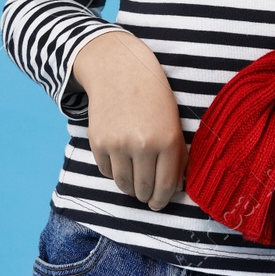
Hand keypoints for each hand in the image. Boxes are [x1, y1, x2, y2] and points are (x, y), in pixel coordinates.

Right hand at [72, 30, 187, 210]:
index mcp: (167, 140)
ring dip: (130, 188)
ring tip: (135, 184)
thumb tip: (174, 188)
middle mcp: (142, 145)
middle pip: (143, 188)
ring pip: (123, 184)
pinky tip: (121, 163)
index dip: (162, 199)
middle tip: (148, 198)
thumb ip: (176, 154)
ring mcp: (118, 145)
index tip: (159, 204)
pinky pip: (106, 171)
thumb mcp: (173, 122)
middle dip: (146, 197)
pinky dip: (114, 173)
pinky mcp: (98, 143)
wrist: (120, 72)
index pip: (165, 185)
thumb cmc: (154, 97)